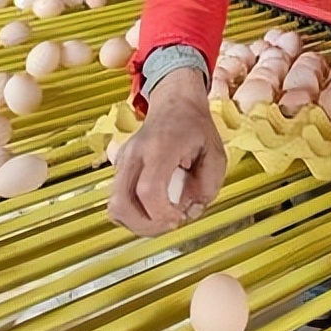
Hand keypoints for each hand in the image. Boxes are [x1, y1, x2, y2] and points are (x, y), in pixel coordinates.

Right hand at [108, 68, 226, 236]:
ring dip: (137, 224)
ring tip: (162, 218)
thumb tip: (189, 211)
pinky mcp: (120, 167)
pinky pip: (118, 201)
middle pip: (121, 203)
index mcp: (160, 147)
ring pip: (114, 207)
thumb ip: (209, 186)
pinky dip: (132, 215)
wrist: (174, 104)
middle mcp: (135, 153)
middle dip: (146, 227)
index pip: (148, 190)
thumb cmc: (195, 127)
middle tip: (170, 224)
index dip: (161, 215)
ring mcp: (123, 160)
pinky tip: (152, 210)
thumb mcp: (216, 154)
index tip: (179, 218)